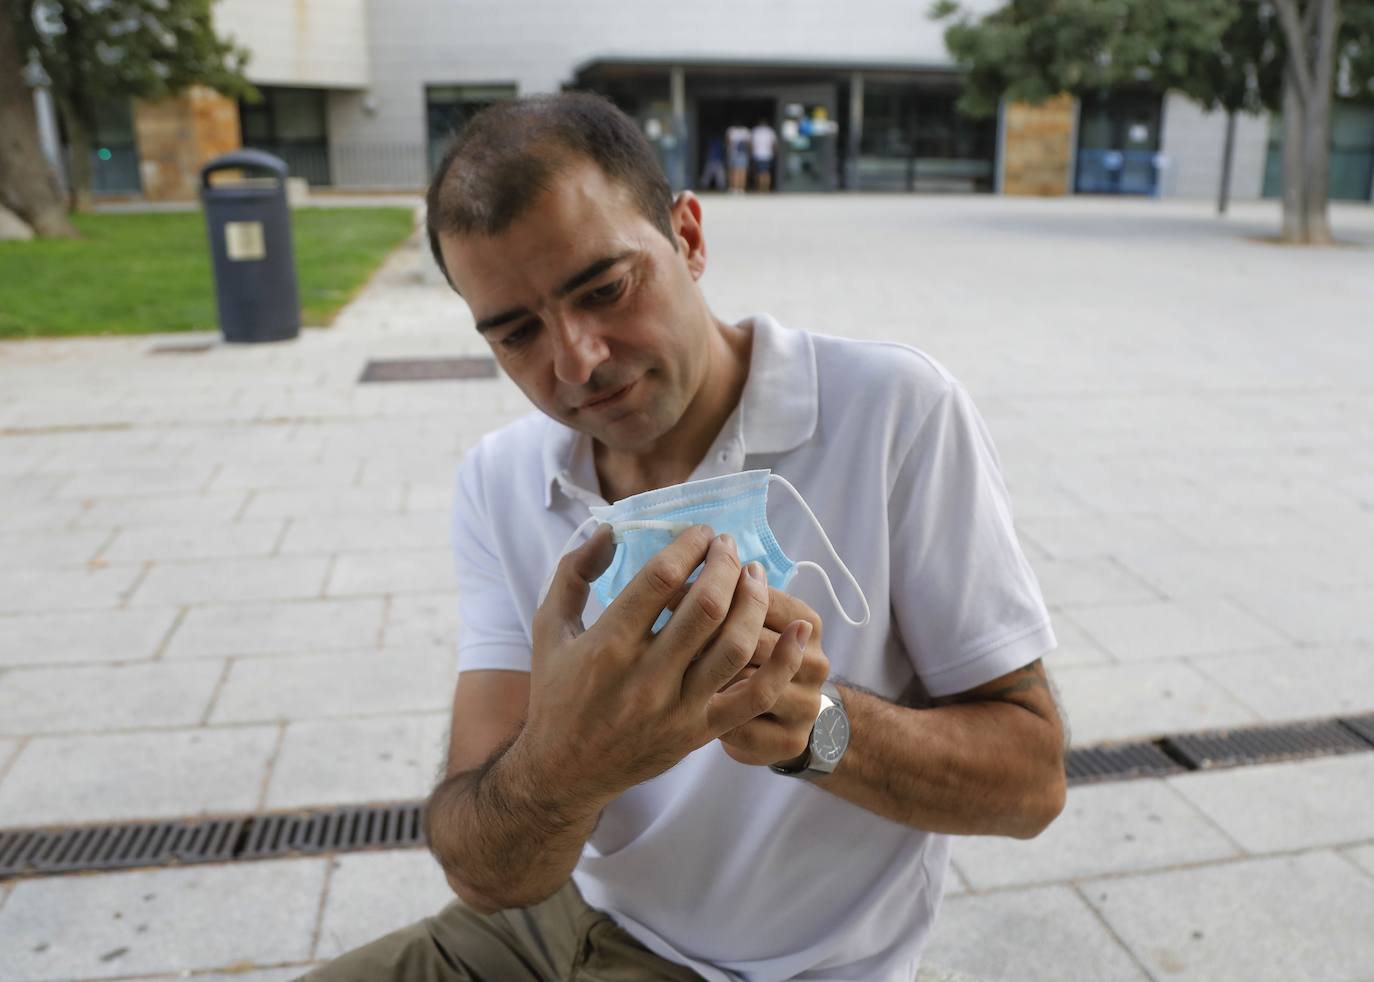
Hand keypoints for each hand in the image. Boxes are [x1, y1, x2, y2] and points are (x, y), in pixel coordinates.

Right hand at [522, 524, 802, 803]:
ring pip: (735, 646)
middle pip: (706, 607)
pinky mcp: (700, 731)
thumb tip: (609, 531)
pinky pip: (754, 696)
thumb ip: (573, 573)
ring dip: (753, 601)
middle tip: (729, 545)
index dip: (689, 545)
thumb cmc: (557, 694)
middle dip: (725, 564)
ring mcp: (678, 707)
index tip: (702, 532)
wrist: (564, 772)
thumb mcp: (550, 628)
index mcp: (607, 645)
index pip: (660, 579)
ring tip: (754, 573)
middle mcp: (645, 677)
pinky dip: (783, 662)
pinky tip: (799, 631)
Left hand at [668, 585, 828, 767]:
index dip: (713, 594)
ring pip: (748, 685)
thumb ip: (729, 600)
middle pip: (752, 640)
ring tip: (673, 666)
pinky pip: (743, 726)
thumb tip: (680, 579)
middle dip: (703, 635)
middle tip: (661, 629)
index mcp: (806, 621)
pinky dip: (714, 715)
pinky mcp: (790, 741)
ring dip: (708, 676)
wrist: (786, 718)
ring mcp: (806, 704)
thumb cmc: (755, 658)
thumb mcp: (753, 623)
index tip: (672, 592)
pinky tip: (689, 705)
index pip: (759, 598)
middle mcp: (814, 662)